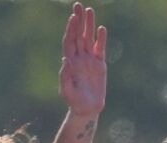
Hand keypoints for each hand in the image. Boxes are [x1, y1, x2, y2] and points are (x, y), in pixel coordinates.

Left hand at [59, 3, 107, 117]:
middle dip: (78, 20)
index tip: (72, 17)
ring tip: (90, 10)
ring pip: (89, 38)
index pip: (69, 41)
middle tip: (78, 5)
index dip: (71, 29)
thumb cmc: (74, 102)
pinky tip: (102, 28)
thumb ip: (65, 77)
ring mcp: (89, 59)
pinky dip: (101, 38)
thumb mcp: (67, 91)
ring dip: (90, 24)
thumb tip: (65, 60)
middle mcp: (79, 57)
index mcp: (70, 62)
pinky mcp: (99, 64)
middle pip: (78, 35)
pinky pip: (100, 48)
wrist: (86, 109)